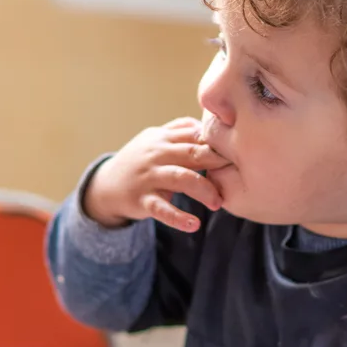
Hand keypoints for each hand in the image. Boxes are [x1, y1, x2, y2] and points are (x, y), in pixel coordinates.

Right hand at [84, 118, 231, 233]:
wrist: (106, 185)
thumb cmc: (140, 161)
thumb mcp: (156, 140)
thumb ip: (181, 130)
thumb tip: (210, 122)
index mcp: (164, 138)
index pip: (196, 135)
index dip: (219, 143)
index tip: (240, 152)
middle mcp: (156, 154)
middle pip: (193, 153)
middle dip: (217, 163)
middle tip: (238, 174)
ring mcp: (148, 177)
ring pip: (181, 178)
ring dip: (204, 190)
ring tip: (218, 203)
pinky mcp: (141, 200)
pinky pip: (162, 210)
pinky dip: (178, 218)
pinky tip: (194, 225)